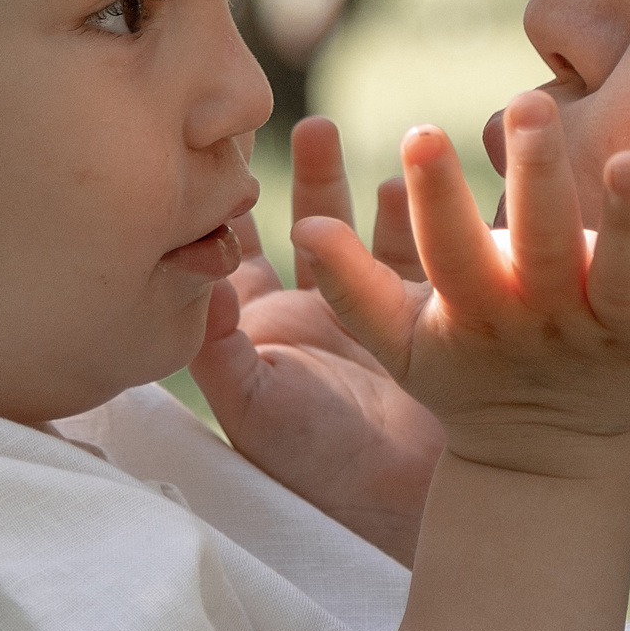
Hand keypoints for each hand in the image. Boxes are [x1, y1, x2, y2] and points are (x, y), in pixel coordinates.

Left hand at [190, 118, 445, 562]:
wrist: (403, 506)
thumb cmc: (314, 464)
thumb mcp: (253, 408)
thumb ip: (218, 347)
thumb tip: (198, 278)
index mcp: (266, 327)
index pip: (242, 249)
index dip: (233, 201)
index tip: (230, 148)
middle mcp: (320, 310)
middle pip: (313, 223)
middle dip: (313, 174)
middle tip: (314, 125)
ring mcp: (378, 309)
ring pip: (370, 229)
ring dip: (372, 191)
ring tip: (391, 165)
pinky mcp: (431, 314)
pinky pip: (427, 251)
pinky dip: (424, 216)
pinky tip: (419, 187)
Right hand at [293, 90, 629, 478]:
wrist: (545, 453)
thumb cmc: (467, 373)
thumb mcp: (401, 343)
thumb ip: (352, 287)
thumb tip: (303, 229)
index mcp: (477, 311)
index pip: (449, 251)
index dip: (435, 199)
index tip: (421, 134)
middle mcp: (543, 316)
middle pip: (539, 248)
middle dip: (535, 180)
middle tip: (531, 104)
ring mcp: (607, 329)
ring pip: (620, 277)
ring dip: (628, 224)